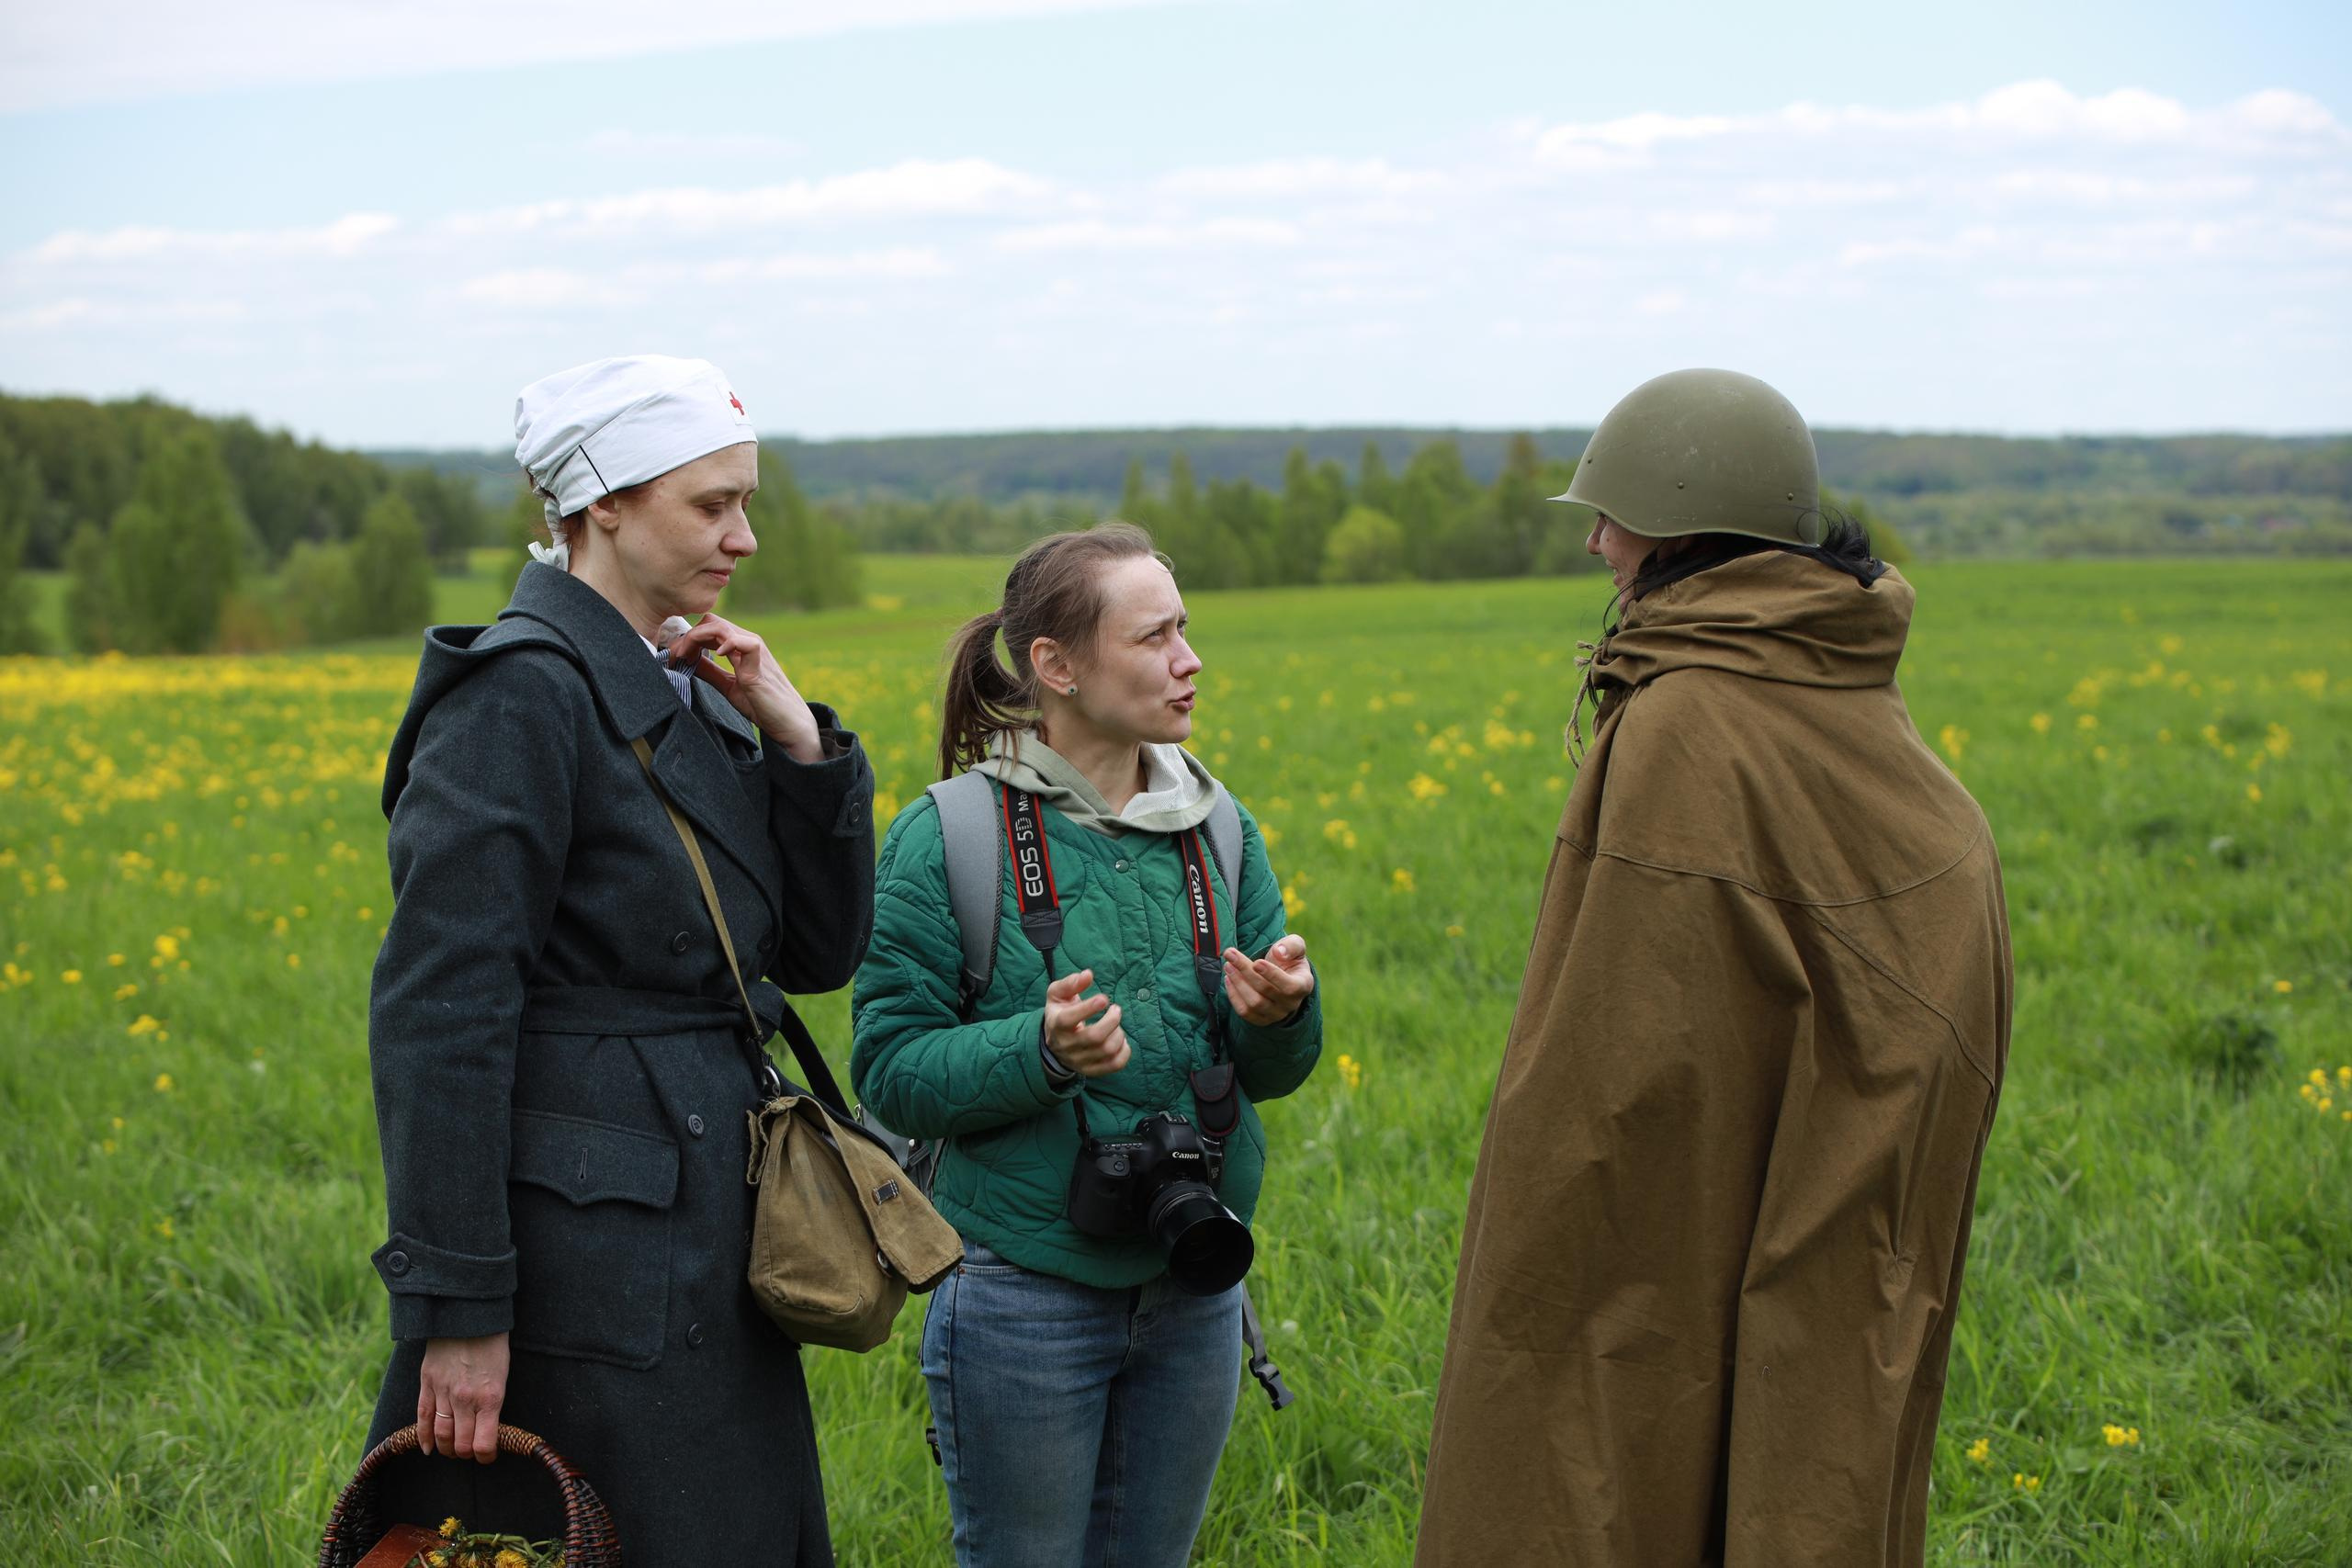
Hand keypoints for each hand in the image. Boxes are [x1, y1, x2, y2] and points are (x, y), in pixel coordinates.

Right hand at [417, 1333, 508, 1463]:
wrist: (469, 1315)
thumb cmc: (493, 1343)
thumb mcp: (503, 1374)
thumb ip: (494, 1401)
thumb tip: (489, 1428)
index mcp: (491, 1397)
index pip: (484, 1444)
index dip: (486, 1456)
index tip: (487, 1456)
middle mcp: (466, 1399)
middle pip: (461, 1444)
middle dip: (466, 1453)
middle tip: (469, 1452)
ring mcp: (444, 1392)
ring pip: (441, 1434)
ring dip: (447, 1448)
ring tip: (453, 1450)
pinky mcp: (427, 1383)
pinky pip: (422, 1418)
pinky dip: (423, 1437)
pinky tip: (428, 1449)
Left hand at [665, 613, 824, 759]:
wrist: (788, 722)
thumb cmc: (762, 705)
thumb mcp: (728, 686)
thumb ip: (711, 671)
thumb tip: (688, 661)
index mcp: (740, 646)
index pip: (709, 627)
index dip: (688, 638)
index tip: (675, 657)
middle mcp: (747, 642)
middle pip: (711, 622)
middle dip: (687, 637)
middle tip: (675, 657)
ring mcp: (755, 651)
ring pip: (721, 627)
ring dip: (696, 639)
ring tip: (685, 658)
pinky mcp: (760, 665)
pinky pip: (746, 642)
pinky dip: (727, 644)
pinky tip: (716, 656)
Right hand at [1043, 969, 1129, 1077]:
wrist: (1054, 1042)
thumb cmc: (1060, 1012)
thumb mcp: (1058, 994)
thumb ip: (1071, 983)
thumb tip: (1087, 974)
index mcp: (1056, 1024)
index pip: (1069, 1019)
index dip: (1088, 1008)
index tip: (1104, 998)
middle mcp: (1066, 1046)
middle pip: (1094, 1037)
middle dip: (1112, 1020)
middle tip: (1116, 1009)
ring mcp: (1078, 1061)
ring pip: (1107, 1050)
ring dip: (1118, 1033)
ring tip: (1116, 1024)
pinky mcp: (1091, 1070)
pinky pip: (1114, 1065)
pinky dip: (1124, 1051)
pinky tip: (1120, 1039)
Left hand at [1223, 935, 1313, 1026]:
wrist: (1283, 975)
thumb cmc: (1288, 958)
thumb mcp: (1295, 945)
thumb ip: (1291, 946)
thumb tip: (1279, 952)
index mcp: (1303, 985)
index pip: (1289, 986)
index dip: (1272, 975)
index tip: (1256, 962)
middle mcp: (1291, 1004)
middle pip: (1265, 990)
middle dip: (1245, 971)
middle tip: (1231, 954)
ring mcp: (1276, 1014)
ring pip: (1253, 1003)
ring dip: (1238, 983)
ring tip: (1228, 965)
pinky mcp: (1261, 1020)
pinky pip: (1245, 1012)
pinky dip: (1234, 996)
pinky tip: (1229, 979)